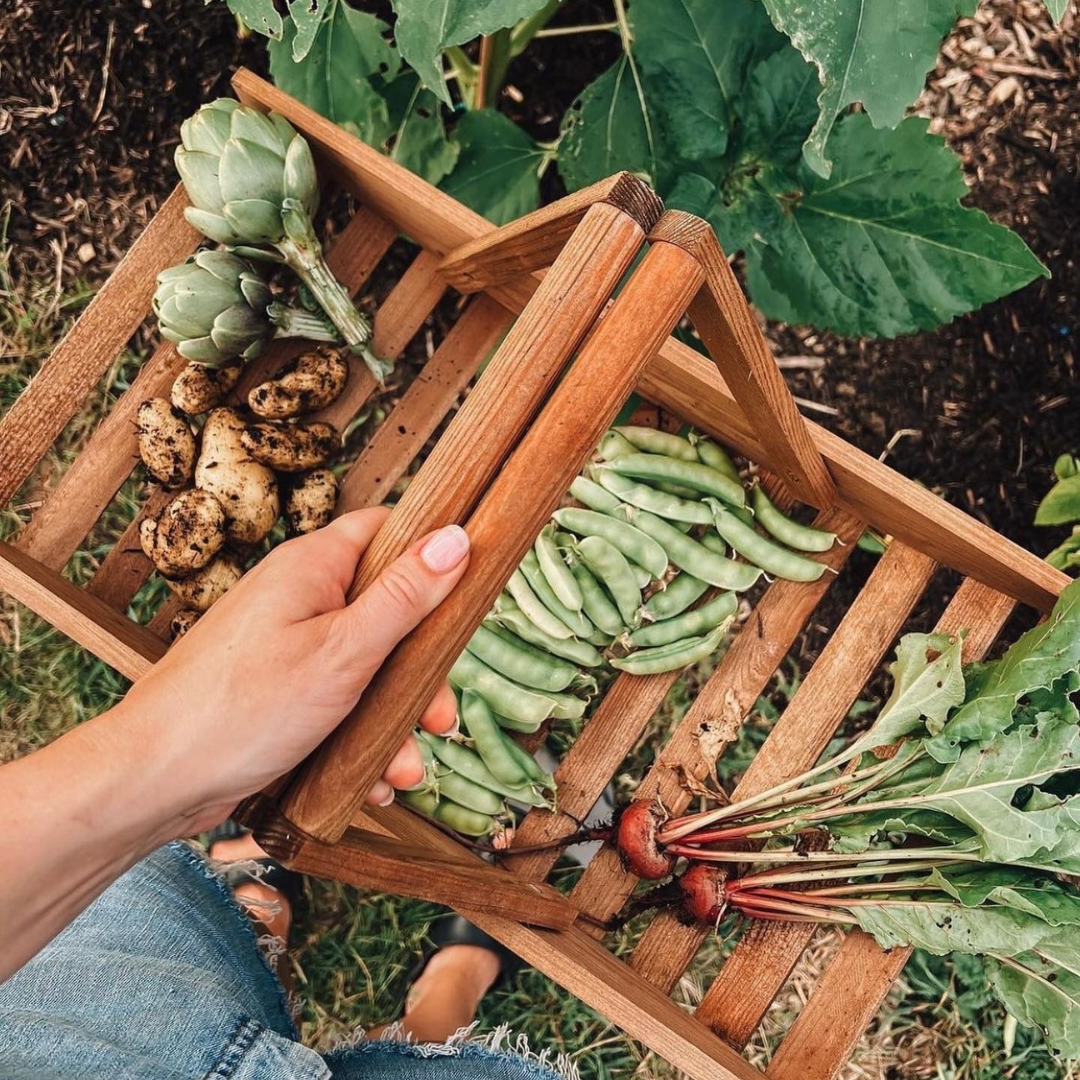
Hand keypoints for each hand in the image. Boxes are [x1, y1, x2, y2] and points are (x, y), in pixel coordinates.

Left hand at [122, 507, 469, 832]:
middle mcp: (300, 597)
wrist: (154, 780)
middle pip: (387, 612)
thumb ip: (404, 597)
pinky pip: (335, 701)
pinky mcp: (277, 690)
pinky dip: (358, 737)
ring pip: (365, 667)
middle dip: (420, 671)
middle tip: (440, 718)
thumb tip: (457, 537)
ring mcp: (287, 645)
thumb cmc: (242, 708)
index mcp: (313, 567)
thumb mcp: (344, 652)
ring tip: (404, 771)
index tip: (469, 590)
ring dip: (393, 718)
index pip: (387, 529)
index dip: (431, 553)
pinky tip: (370, 780)